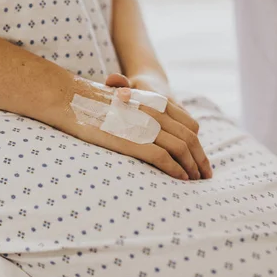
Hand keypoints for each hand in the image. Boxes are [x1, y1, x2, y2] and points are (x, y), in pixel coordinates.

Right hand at [51, 75, 211, 180]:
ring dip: (191, 167)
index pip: (190, 126)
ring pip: (181, 149)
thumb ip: (138, 106)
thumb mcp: (121, 96)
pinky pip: (163, 158)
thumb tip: (147, 116)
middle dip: (200, 159)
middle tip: (203, 175)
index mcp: (157, 102)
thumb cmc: (95, 101)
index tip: (201, 158)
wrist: (73, 98)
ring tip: (193, 180)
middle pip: (189, 139)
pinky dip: (175, 170)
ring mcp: (145, 127)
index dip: (198, 144)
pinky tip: (180, 179)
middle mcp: (155, 113)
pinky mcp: (134, 142)